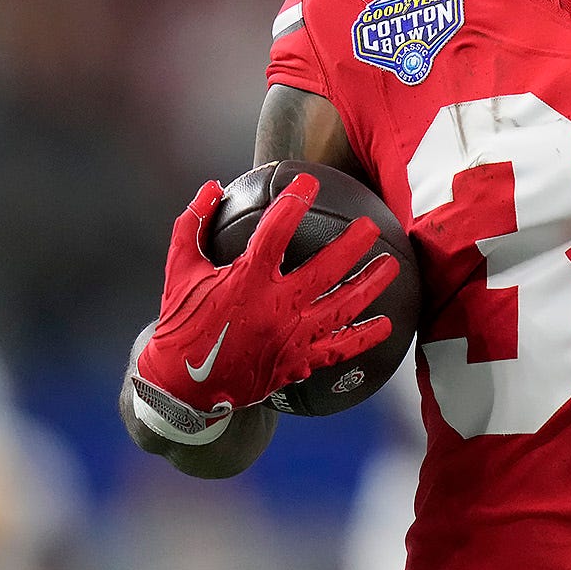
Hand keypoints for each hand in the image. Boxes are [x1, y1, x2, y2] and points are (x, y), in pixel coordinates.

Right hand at [129, 176, 395, 444]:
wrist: (181, 387)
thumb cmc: (181, 323)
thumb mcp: (179, 269)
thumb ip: (193, 224)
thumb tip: (211, 187)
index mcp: (246, 281)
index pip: (277, 230)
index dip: (294, 201)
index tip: (308, 182)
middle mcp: (274, 308)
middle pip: (325, 270)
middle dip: (352, 244)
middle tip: (370, 226)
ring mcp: (290, 338)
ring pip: (341, 307)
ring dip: (369, 284)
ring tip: (390, 265)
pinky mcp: (297, 363)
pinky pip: (338, 349)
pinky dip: (364, 337)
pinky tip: (385, 324)